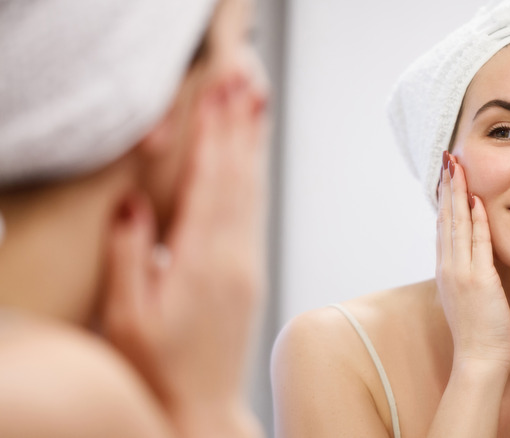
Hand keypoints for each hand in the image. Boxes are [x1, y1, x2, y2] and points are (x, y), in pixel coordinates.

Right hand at [101, 75, 267, 433]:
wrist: (202, 408)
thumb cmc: (160, 368)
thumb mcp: (129, 317)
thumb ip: (130, 256)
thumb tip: (132, 202)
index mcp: (202, 263)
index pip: (210, 184)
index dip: (214, 136)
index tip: (218, 95)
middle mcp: (233, 257)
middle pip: (239, 178)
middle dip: (239, 126)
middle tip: (244, 81)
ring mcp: (246, 264)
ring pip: (252, 191)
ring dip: (252, 145)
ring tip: (255, 105)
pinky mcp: (249, 273)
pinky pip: (255, 212)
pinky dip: (254, 177)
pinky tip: (252, 160)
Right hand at [436, 152, 509, 370]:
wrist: (479, 360)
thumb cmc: (481, 333)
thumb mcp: (469, 298)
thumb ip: (469, 276)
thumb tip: (471, 261)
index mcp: (447, 271)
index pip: (445, 227)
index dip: (446, 200)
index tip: (448, 177)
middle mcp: (448, 267)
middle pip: (445, 219)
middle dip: (447, 187)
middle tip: (447, 159)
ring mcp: (459, 273)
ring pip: (456, 225)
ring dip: (456, 194)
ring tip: (455, 167)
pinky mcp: (476, 280)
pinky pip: (475, 243)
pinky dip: (474, 219)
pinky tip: (475, 199)